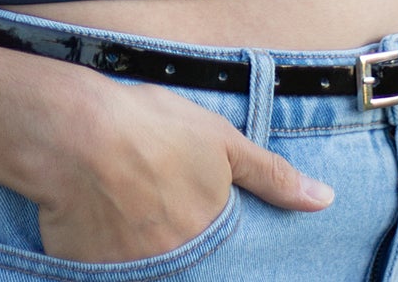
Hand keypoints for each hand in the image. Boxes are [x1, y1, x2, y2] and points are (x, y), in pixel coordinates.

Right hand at [36, 72, 332, 263]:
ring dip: (144, 246)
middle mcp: (176, 266)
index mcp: (210, 240)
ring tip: (129, 207)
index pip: (226, 261)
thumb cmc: (149, 129)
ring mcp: (133, 274)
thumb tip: (324, 201)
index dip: (215, 244)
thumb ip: (272, 176)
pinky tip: (98, 216)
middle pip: (186, 262)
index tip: (197, 218)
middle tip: (159, 206)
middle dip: (177, 239)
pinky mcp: (90, 274)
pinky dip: (106, 251)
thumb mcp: (220, 141)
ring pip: (149, 267)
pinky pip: (105, 269)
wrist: (73, 135)